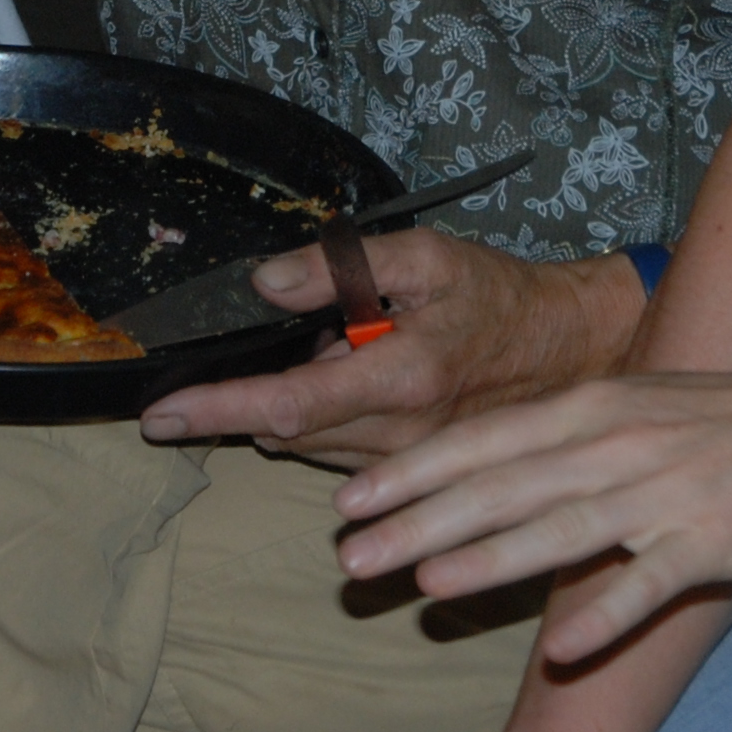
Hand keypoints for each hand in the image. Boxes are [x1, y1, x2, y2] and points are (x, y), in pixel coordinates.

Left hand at [135, 229, 644, 469]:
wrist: (570, 348)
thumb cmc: (496, 295)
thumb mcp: (424, 256)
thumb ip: (340, 265)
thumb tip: (263, 283)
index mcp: (400, 379)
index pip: (287, 405)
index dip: (217, 410)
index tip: (162, 417)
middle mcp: (401, 436)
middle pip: (286, 435)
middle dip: (242, 407)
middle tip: (245, 359)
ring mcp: (410, 464)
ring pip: (312, 450)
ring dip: (287, 412)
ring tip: (328, 352)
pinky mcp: (416, 475)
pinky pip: (341, 457)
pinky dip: (320, 423)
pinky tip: (347, 377)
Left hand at [328, 363, 731, 665]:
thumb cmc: (723, 423)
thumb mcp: (632, 409)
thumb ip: (559, 441)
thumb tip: (481, 472)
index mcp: (592, 408)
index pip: (483, 439)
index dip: (413, 471)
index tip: (350, 499)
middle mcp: (617, 444)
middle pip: (503, 486)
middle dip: (420, 520)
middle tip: (353, 555)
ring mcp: (664, 492)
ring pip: (562, 528)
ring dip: (490, 557)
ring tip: (425, 583)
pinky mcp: (711, 539)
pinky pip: (650, 581)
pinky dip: (605, 611)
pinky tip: (561, 646)